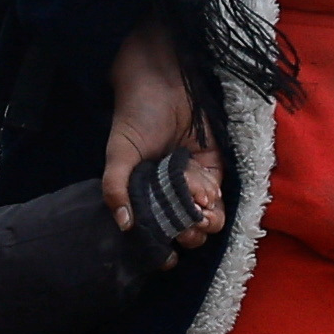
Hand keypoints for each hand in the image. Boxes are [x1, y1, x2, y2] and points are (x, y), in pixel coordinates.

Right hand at [99, 21, 223, 237]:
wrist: (161, 83)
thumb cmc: (134, 117)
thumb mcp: (118, 153)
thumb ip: (116, 187)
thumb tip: (124, 225)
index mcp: (144, 195)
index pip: (156, 231)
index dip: (163, 245)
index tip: (166, 250)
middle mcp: (169, 193)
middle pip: (185, 231)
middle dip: (188, 233)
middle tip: (185, 224)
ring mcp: (192, 182)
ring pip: (206, 219)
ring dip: (204, 220)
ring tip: (198, 209)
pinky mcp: (213, 167)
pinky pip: (218, 195)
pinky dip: (213, 200)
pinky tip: (205, 193)